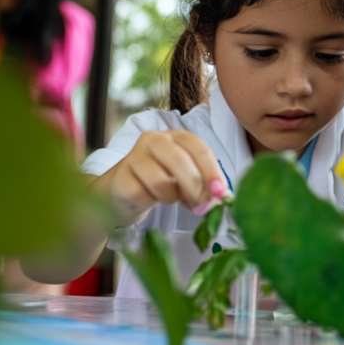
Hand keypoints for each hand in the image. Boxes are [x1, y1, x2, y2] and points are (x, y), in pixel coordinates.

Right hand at [95, 130, 226, 227]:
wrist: (121, 193)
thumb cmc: (159, 182)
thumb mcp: (185, 178)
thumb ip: (203, 183)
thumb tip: (223, 198)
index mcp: (176, 136)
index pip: (199, 148)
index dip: (212, 171)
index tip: (221, 192)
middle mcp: (154, 139)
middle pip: (181, 161)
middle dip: (196, 188)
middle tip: (203, 208)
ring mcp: (134, 156)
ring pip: (162, 181)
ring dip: (172, 197)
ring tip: (170, 198)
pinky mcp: (120, 176)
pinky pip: (143, 195)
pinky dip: (152, 202)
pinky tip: (149, 199)